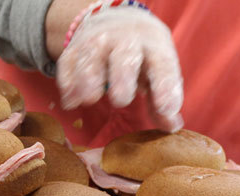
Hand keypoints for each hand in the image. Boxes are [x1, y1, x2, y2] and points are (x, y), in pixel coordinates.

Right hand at [56, 6, 183, 131]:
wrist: (118, 24)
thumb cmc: (143, 59)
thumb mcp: (158, 73)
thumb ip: (163, 103)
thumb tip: (172, 128)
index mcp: (154, 48)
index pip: (163, 66)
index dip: (165, 87)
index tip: (167, 109)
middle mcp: (127, 40)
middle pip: (124, 56)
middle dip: (122, 78)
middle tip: (120, 100)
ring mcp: (98, 42)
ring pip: (91, 57)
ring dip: (88, 79)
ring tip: (89, 99)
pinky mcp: (75, 49)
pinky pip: (68, 64)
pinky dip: (67, 83)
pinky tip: (70, 102)